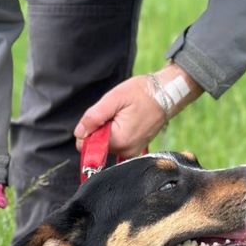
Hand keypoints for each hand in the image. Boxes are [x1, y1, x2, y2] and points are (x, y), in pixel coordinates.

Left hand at [73, 64, 201, 157]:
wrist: (167, 94)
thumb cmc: (142, 93)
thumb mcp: (114, 98)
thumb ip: (94, 117)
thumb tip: (78, 133)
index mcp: (118, 141)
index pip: (86, 144)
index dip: (89, 128)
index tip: (103, 115)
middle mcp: (125, 151)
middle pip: (97, 144)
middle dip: (100, 128)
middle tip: (116, 113)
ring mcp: (132, 152)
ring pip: (107, 143)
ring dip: (109, 129)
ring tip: (124, 115)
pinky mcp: (136, 149)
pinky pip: (117, 144)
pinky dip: (117, 133)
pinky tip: (128, 121)